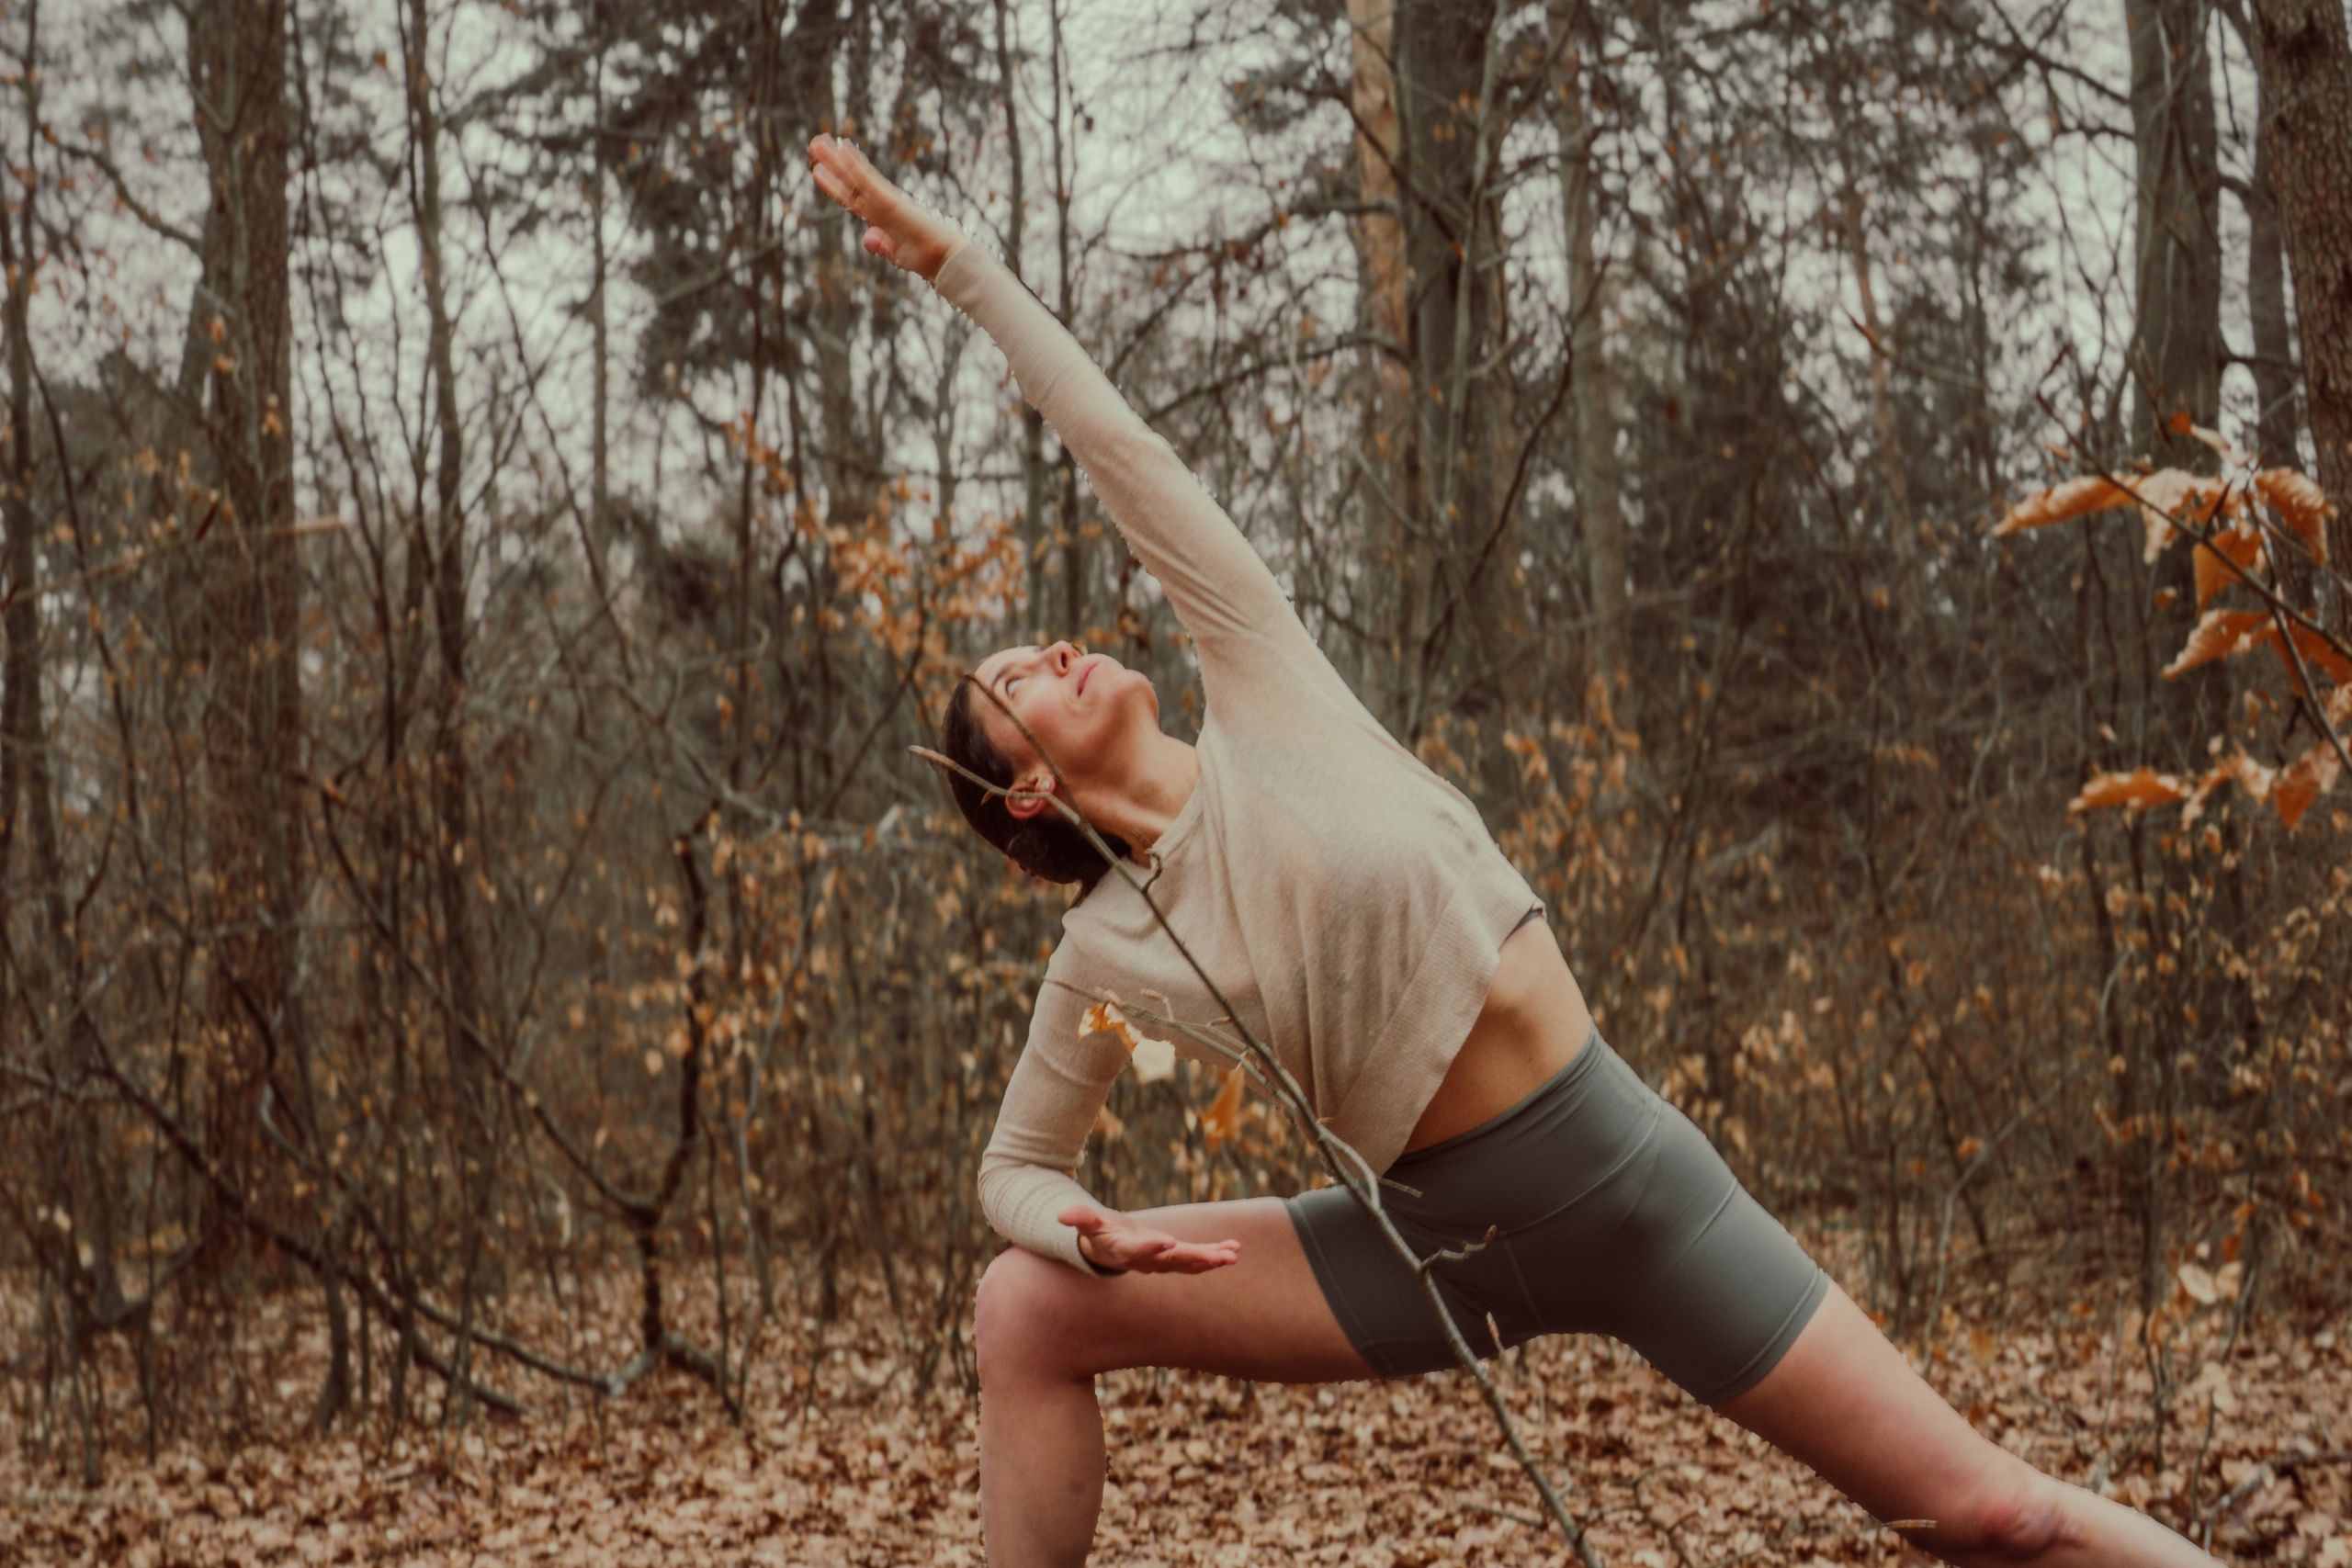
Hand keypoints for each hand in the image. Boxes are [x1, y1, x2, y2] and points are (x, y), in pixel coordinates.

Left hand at [806, 132, 961, 280]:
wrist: (947, 260)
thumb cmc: (930, 260)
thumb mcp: (900, 255)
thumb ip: (883, 246)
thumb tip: (867, 237)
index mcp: (883, 218)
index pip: (853, 198)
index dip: (835, 184)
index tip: (819, 170)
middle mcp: (882, 205)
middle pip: (851, 182)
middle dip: (832, 163)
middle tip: (815, 143)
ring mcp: (887, 202)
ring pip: (855, 178)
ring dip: (836, 159)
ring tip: (817, 142)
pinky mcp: (892, 203)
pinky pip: (869, 182)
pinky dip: (855, 165)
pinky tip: (843, 149)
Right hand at [1060, 1204, 1240, 1274]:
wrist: (1107, 1252)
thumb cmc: (1097, 1234)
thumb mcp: (1088, 1224)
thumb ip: (1079, 1218)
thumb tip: (1061, 1215)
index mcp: (1124, 1252)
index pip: (1137, 1251)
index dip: (1151, 1247)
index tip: (1168, 1241)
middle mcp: (1146, 1262)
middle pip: (1172, 1263)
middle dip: (1196, 1259)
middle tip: (1219, 1258)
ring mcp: (1161, 1263)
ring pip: (1188, 1264)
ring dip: (1211, 1259)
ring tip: (1233, 1255)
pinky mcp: (1173, 1258)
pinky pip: (1196, 1260)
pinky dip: (1214, 1254)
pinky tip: (1234, 1250)